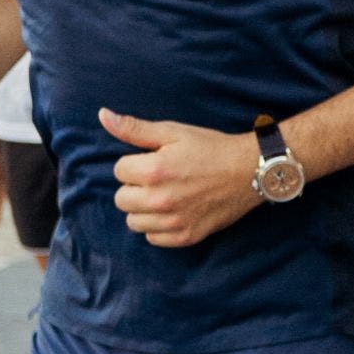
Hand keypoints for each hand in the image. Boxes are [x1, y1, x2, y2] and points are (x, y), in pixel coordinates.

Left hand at [101, 109, 262, 247]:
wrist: (250, 171)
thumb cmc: (211, 148)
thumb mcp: (173, 132)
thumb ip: (134, 128)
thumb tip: (103, 116)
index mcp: (153, 171)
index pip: (119, 171)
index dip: (135, 163)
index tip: (156, 161)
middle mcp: (160, 200)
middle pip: (121, 199)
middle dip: (135, 187)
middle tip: (160, 179)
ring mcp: (173, 221)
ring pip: (133, 221)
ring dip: (143, 209)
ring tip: (165, 195)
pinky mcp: (185, 236)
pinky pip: (152, 238)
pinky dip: (158, 227)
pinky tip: (174, 211)